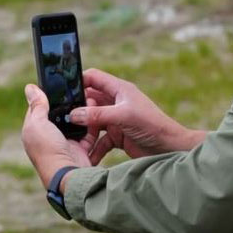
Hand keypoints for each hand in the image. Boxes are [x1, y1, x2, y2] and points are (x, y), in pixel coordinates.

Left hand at [21, 84, 91, 190]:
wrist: (68, 174)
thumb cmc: (48, 149)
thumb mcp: (38, 124)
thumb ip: (37, 106)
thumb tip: (30, 87)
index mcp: (34, 131)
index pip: (39, 109)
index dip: (46, 97)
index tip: (58, 84)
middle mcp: (49, 138)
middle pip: (59, 115)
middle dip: (69, 103)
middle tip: (79, 89)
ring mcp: (65, 144)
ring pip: (75, 122)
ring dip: (83, 112)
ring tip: (91, 97)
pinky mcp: (80, 149)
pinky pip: (88, 133)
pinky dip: (93, 124)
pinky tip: (97, 112)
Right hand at [68, 68, 205, 162]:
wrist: (170, 149)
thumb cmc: (152, 125)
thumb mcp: (123, 116)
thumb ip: (97, 114)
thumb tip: (74, 114)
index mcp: (119, 90)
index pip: (93, 78)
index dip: (78, 81)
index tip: (62, 91)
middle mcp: (116, 102)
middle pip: (89, 100)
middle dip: (77, 109)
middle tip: (63, 119)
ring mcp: (116, 119)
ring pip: (92, 121)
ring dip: (84, 130)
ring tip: (73, 138)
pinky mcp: (118, 136)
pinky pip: (100, 139)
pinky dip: (93, 146)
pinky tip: (87, 154)